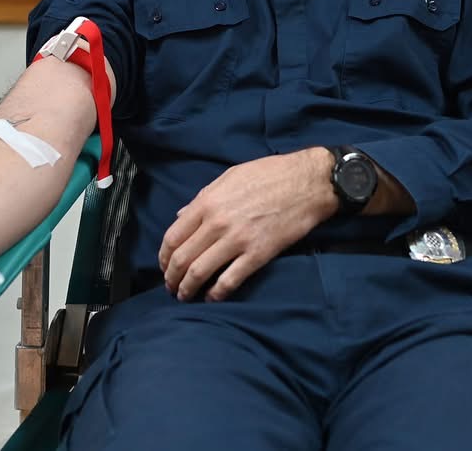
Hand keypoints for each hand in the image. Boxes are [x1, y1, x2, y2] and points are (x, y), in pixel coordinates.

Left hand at [158, 148, 336, 301]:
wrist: (307, 182)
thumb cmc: (269, 174)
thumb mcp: (229, 177)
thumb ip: (203, 197)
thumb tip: (181, 215)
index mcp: (207, 202)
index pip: (173, 236)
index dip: (163, 256)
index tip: (164, 265)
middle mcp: (217, 223)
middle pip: (182, 258)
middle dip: (172, 277)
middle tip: (171, 286)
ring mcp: (237, 240)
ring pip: (200, 272)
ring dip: (188, 289)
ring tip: (185, 296)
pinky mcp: (258, 254)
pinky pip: (229, 280)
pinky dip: (216, 294)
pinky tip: (212, 298)